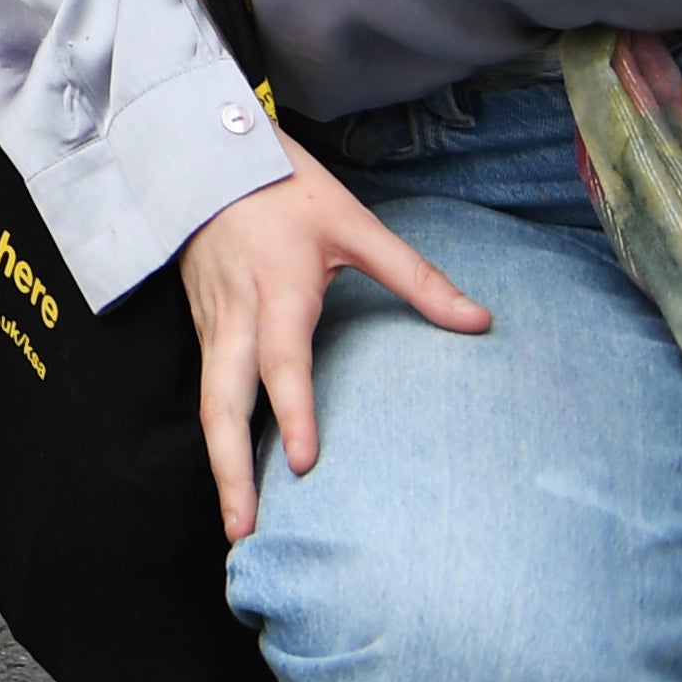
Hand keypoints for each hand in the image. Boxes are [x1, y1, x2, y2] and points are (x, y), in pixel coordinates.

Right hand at [174, 150, 488, 541]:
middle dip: (231, 469)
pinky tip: (232, 466)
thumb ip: (416, 278)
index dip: (293, 412)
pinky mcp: (201, 321)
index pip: (283, 362)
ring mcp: (211, 320)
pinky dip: (217, 432)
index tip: (303, 462)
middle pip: (223, 402)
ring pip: (208, 402)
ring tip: (237, 520)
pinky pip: (206, 385)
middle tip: (243, 527)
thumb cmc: (283, 186)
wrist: (203, 154)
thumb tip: (480, 322)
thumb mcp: (354, 224)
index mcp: (278, 290)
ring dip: (219, 463)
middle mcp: (237, 314)